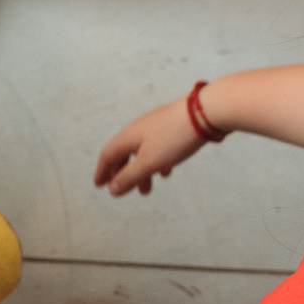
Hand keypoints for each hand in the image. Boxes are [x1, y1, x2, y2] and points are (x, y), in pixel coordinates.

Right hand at [94, 95, 213, 197]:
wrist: (204, 113)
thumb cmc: (173, 138)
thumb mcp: (149, 163)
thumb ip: (129, 177)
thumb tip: (112, 189)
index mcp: (128, 137)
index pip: (108, 155)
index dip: (102, 172)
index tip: (99, 185)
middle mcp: (138, 130)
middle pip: (123, 154)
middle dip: (122, 174)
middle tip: (122, 191)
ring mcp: (155, 127)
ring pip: (141, 153)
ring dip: (140, 172)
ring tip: (146, 190)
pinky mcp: (170, 127)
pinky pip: (157, 148)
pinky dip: (156, 162)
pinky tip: (166, 171)